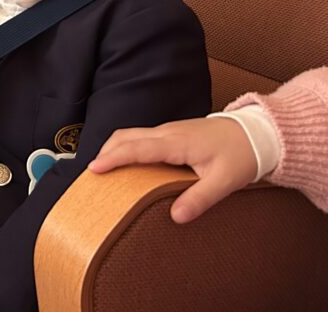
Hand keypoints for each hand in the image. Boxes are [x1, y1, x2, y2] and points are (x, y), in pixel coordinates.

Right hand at [89, 116, 257, 223]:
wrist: (256, 132)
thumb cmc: (241, 154)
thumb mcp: (225, 182)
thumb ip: (200, 199)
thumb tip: (176, 217)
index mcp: (177, 142)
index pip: (137, 148)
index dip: (114, 157)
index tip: (94, 168)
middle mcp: (167, 132)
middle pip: (125, 136)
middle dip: (105, 152)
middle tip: (91, 173)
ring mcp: (167, 130)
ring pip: (130, 133)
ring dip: (113, 148)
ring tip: (102, 168)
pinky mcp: (170, 132)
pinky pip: (139, 136)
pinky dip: (124, 146)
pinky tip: (124, 160)